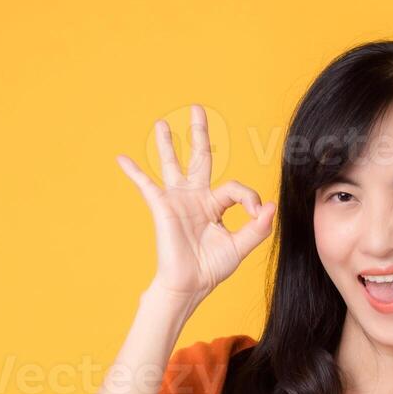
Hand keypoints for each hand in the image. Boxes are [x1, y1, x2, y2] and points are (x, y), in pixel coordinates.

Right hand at [116, 104, 274, 307]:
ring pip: (172, 164)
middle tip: (197, 109)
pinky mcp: (162, 207)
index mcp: (215, 204)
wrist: (189, 285)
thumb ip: (257, 227)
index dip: (251, 199)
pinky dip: (134, 172)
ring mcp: (177, 200)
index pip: (236, 188)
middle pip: (199, 157)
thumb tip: (270, 206)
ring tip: (161, 123)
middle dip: (199, 133)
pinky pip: (146, 185)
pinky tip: (122, 158)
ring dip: (166, 143)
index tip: (257, 215)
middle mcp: (195, 197)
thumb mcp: (240, 246)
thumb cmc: (211, 267)